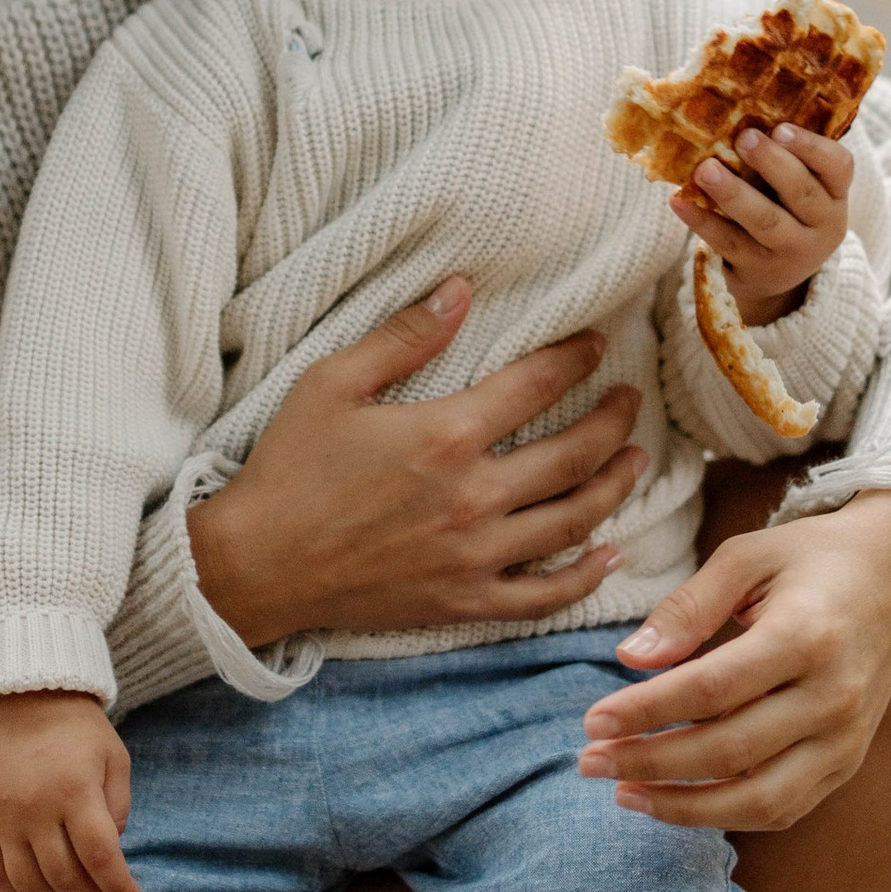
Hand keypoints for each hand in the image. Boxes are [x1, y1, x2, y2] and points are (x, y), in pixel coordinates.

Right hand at [0, 693, 141, 891]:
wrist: (20, 698)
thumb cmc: (77, 729)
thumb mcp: (115, 758)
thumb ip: (118, 809)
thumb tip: (111, 854)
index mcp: (75, 790)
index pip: (100, 857)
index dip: (120, 887)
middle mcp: (36, 808)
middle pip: (65, 878)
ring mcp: (4, 818)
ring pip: (29, 885)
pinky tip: (39, 889)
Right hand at [185, 276, 646, 651]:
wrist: (256, 565)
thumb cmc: (289, 468)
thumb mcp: (332, 384)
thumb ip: (404, 337)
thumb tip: (460, 289)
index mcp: (446, 435)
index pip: (537, 386)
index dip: (576, 360)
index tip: (597, 346)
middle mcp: (474, 496)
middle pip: (574, 454)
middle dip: (613, 422)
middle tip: (630, 402)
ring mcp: (475, 555)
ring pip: (574, 520)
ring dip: (615, 486)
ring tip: (635, 461)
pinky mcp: (464, 601)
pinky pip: (544, 596)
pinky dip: (584, 577)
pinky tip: (607, 555)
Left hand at [577, 487, 890, 832]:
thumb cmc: (815, 558)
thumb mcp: (748, 556)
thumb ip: (686, 608)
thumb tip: (629, 659)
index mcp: (807, 636)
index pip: (711, 690)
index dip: (645, 711)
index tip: (591, 721)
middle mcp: (833, 697)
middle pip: (727, 751)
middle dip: (648, 763)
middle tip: (588, 761)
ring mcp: (847, 739)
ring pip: (758, 799)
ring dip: (683, 807)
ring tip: (623, 793)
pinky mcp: (848, 762)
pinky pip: (783, 808)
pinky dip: (726, 815)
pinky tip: (676, 801)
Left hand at [671, 121, 850, 326]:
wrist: (778, 278)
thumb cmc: (784, 210)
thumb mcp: (800, 188)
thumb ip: (785, 156)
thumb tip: (739, 107)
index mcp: (835, 194)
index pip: (838, 166)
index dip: (811, 146)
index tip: (780, 128)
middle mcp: (823, 226)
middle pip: (802, 192)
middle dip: (772, 163)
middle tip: (743, 138)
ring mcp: (792, 252)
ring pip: (765, 220)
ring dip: (733, 192)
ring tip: (705, 169)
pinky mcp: (757, 269)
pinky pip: (729, 243)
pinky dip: (702, 220)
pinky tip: (679, 199)